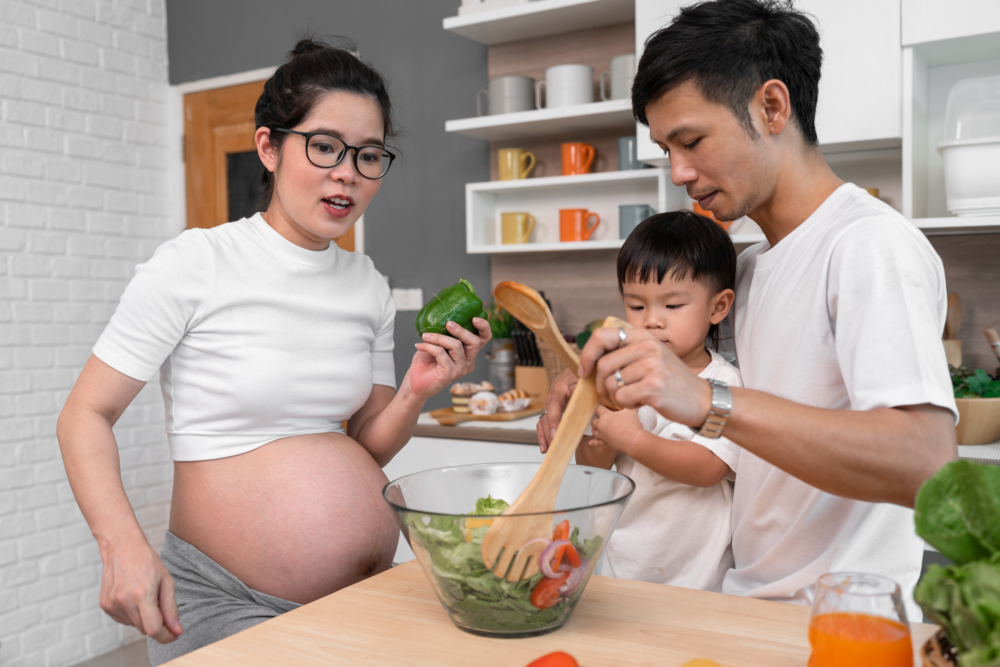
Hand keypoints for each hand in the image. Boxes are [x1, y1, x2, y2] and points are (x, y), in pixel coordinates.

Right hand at [98, 533, 182, 643]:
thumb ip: (171, 609)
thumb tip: (177, 631)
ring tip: (145, 595)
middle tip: (163, 609)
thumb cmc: (147, 562)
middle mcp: (124, 601)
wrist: (122, 547)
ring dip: (144, 617)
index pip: (153, 629)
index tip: (175, 634)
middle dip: (157, 624)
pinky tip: (134, 597)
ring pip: (134, 625)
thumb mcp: (166, 582)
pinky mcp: (105, 605)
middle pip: (145, 629)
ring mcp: (112, 604)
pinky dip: (132, 614)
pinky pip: (124, 619)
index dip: (166, 636)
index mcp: (141, 594)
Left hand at [408, 318, 491, 399]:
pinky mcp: (450, 374)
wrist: (415, 382)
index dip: (484, 328)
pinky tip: (419, 346)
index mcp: (468, 353)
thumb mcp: (437, 343)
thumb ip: (445, 334)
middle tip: (447, 323)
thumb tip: (444, 318)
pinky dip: (428, 346)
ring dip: (438, 337)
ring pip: (456, 345)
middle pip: (474, 342)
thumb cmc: (426, 362)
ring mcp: (460, 369)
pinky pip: (441, 353)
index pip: (484, 339)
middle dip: (461, 330)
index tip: (474, 318)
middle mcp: (468, 362)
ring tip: (425, 336)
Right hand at [537, 368, 578, 452]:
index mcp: (559, 389)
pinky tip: (546, 444)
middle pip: (546, 417)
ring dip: (544, 435)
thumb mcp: (584, 380)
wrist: (580, 367)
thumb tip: (579, 400)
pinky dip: (544, 433)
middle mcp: (552, 396)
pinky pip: (545, 421)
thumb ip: (581, 390)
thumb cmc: (583, 374)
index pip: (554, 407)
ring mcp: (551, 401)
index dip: (554, 422)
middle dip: (548, 433)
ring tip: (547, 449)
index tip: (555, 435)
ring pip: (543, 420)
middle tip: (554, 447)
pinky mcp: (553, 407)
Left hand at [578, 327, 711, 428]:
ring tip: (633, 398)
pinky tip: (641, 403)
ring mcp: (651, 365)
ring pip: (611, 384)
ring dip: (616, 398)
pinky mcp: (653, 385)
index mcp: (643, 336)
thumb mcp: (651, 357)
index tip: (584, 371)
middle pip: (602, 366)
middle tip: (612, 396)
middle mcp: (647, 346)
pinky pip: (622, 398)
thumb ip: (626, 354)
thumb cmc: (672, 382)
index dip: (587, 354)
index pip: (601, 336)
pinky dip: (626, 406)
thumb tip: (591, 361)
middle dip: (601, 386)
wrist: (702, 400)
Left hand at [590, 406, 642, 453]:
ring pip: (594, 431)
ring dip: (595, 429)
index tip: (599, 405)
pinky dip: (594, 442)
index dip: (599, 406)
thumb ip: (628, 405)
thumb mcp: (630, 410)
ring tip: (595, 428)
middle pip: (594, 421)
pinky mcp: (606, 443)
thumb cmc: (632, 425)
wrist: (634, 440)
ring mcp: (602, 435)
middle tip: (600, 417)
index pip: (598, 408)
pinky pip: (598, 443)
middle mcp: (601, 425)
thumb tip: (630, 402)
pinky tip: (590, 442)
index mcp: (605, 416)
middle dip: (596, 419)